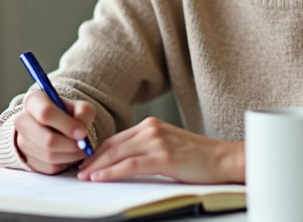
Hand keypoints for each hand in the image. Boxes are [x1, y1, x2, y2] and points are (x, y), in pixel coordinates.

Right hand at [13, 90, 95, 174]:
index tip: (83, 132)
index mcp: (33, 100)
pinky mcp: (27, 159)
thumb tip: (80, 133)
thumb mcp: (79, 107)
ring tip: (79, 149)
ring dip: (70, 155)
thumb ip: (83, 114)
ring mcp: (22, 141)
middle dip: (70, 145)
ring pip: (49, 156)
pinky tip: (69, 154)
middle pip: (47, 139)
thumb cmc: (67, 114)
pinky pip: (49, 167)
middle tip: (83, 145)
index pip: (46, 112)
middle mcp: (22, 120)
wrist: (53, 126)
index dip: (67, 125)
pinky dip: (64, 163)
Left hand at [76, 117, 243, 183]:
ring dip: (97, 166)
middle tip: (77, 171)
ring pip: (117, 153)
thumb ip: (147, 150)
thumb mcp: (168, 147)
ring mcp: (158, 141)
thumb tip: (122, 163)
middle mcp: (152, 129)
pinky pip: (130, 164)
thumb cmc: (200, 158)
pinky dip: (111, 171)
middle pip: (112, 145)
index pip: (116, 138)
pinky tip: (100, 177)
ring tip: (84, 177)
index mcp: (151, 125)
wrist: (225, 159)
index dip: (97, 152)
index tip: (85, 162)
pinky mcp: (164, 157)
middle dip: (92, 159)